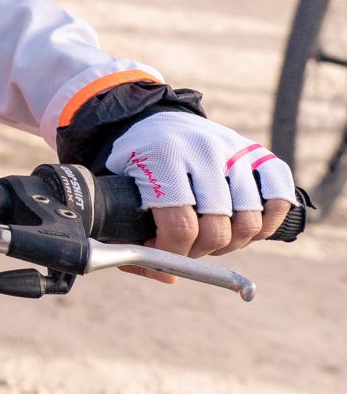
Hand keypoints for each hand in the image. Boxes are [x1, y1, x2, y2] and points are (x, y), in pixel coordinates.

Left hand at [105, 111, 296, 281]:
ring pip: (250, 222)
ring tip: (210, 237)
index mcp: (163, 157)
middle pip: (217, 229)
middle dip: (199, 251)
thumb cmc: (134, 162)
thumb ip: (126, 232)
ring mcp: (235, 150)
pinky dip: (267, 223)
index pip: (180, 225)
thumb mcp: (115, 188)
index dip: (172, 253)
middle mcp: (203, 150)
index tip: (161, 254)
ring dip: (232, 243)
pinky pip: (279, 199)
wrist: (151, 118)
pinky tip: (242, 227)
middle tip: (185, 247)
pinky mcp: (258, 152)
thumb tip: (165, 275)